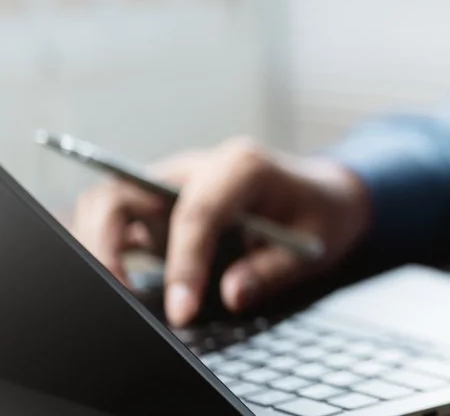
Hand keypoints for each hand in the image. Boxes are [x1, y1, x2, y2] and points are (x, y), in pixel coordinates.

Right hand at [71, 137, 371, 326]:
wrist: (325, 193)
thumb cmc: (320, 212)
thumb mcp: (314, 242)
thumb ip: (272, 268)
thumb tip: (230, 294)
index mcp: (242, 165)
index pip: (196, 212)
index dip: (185, 263)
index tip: (183, 310)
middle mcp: (198, 168)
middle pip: (126, 190)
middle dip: (107, 242)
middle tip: (120, 295)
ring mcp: (174, 184)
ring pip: (109, 200)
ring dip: (98, 243)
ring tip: (116, 292)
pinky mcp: (161, 206)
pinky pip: (118, 219)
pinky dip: (107, 247)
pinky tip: (119, 283)